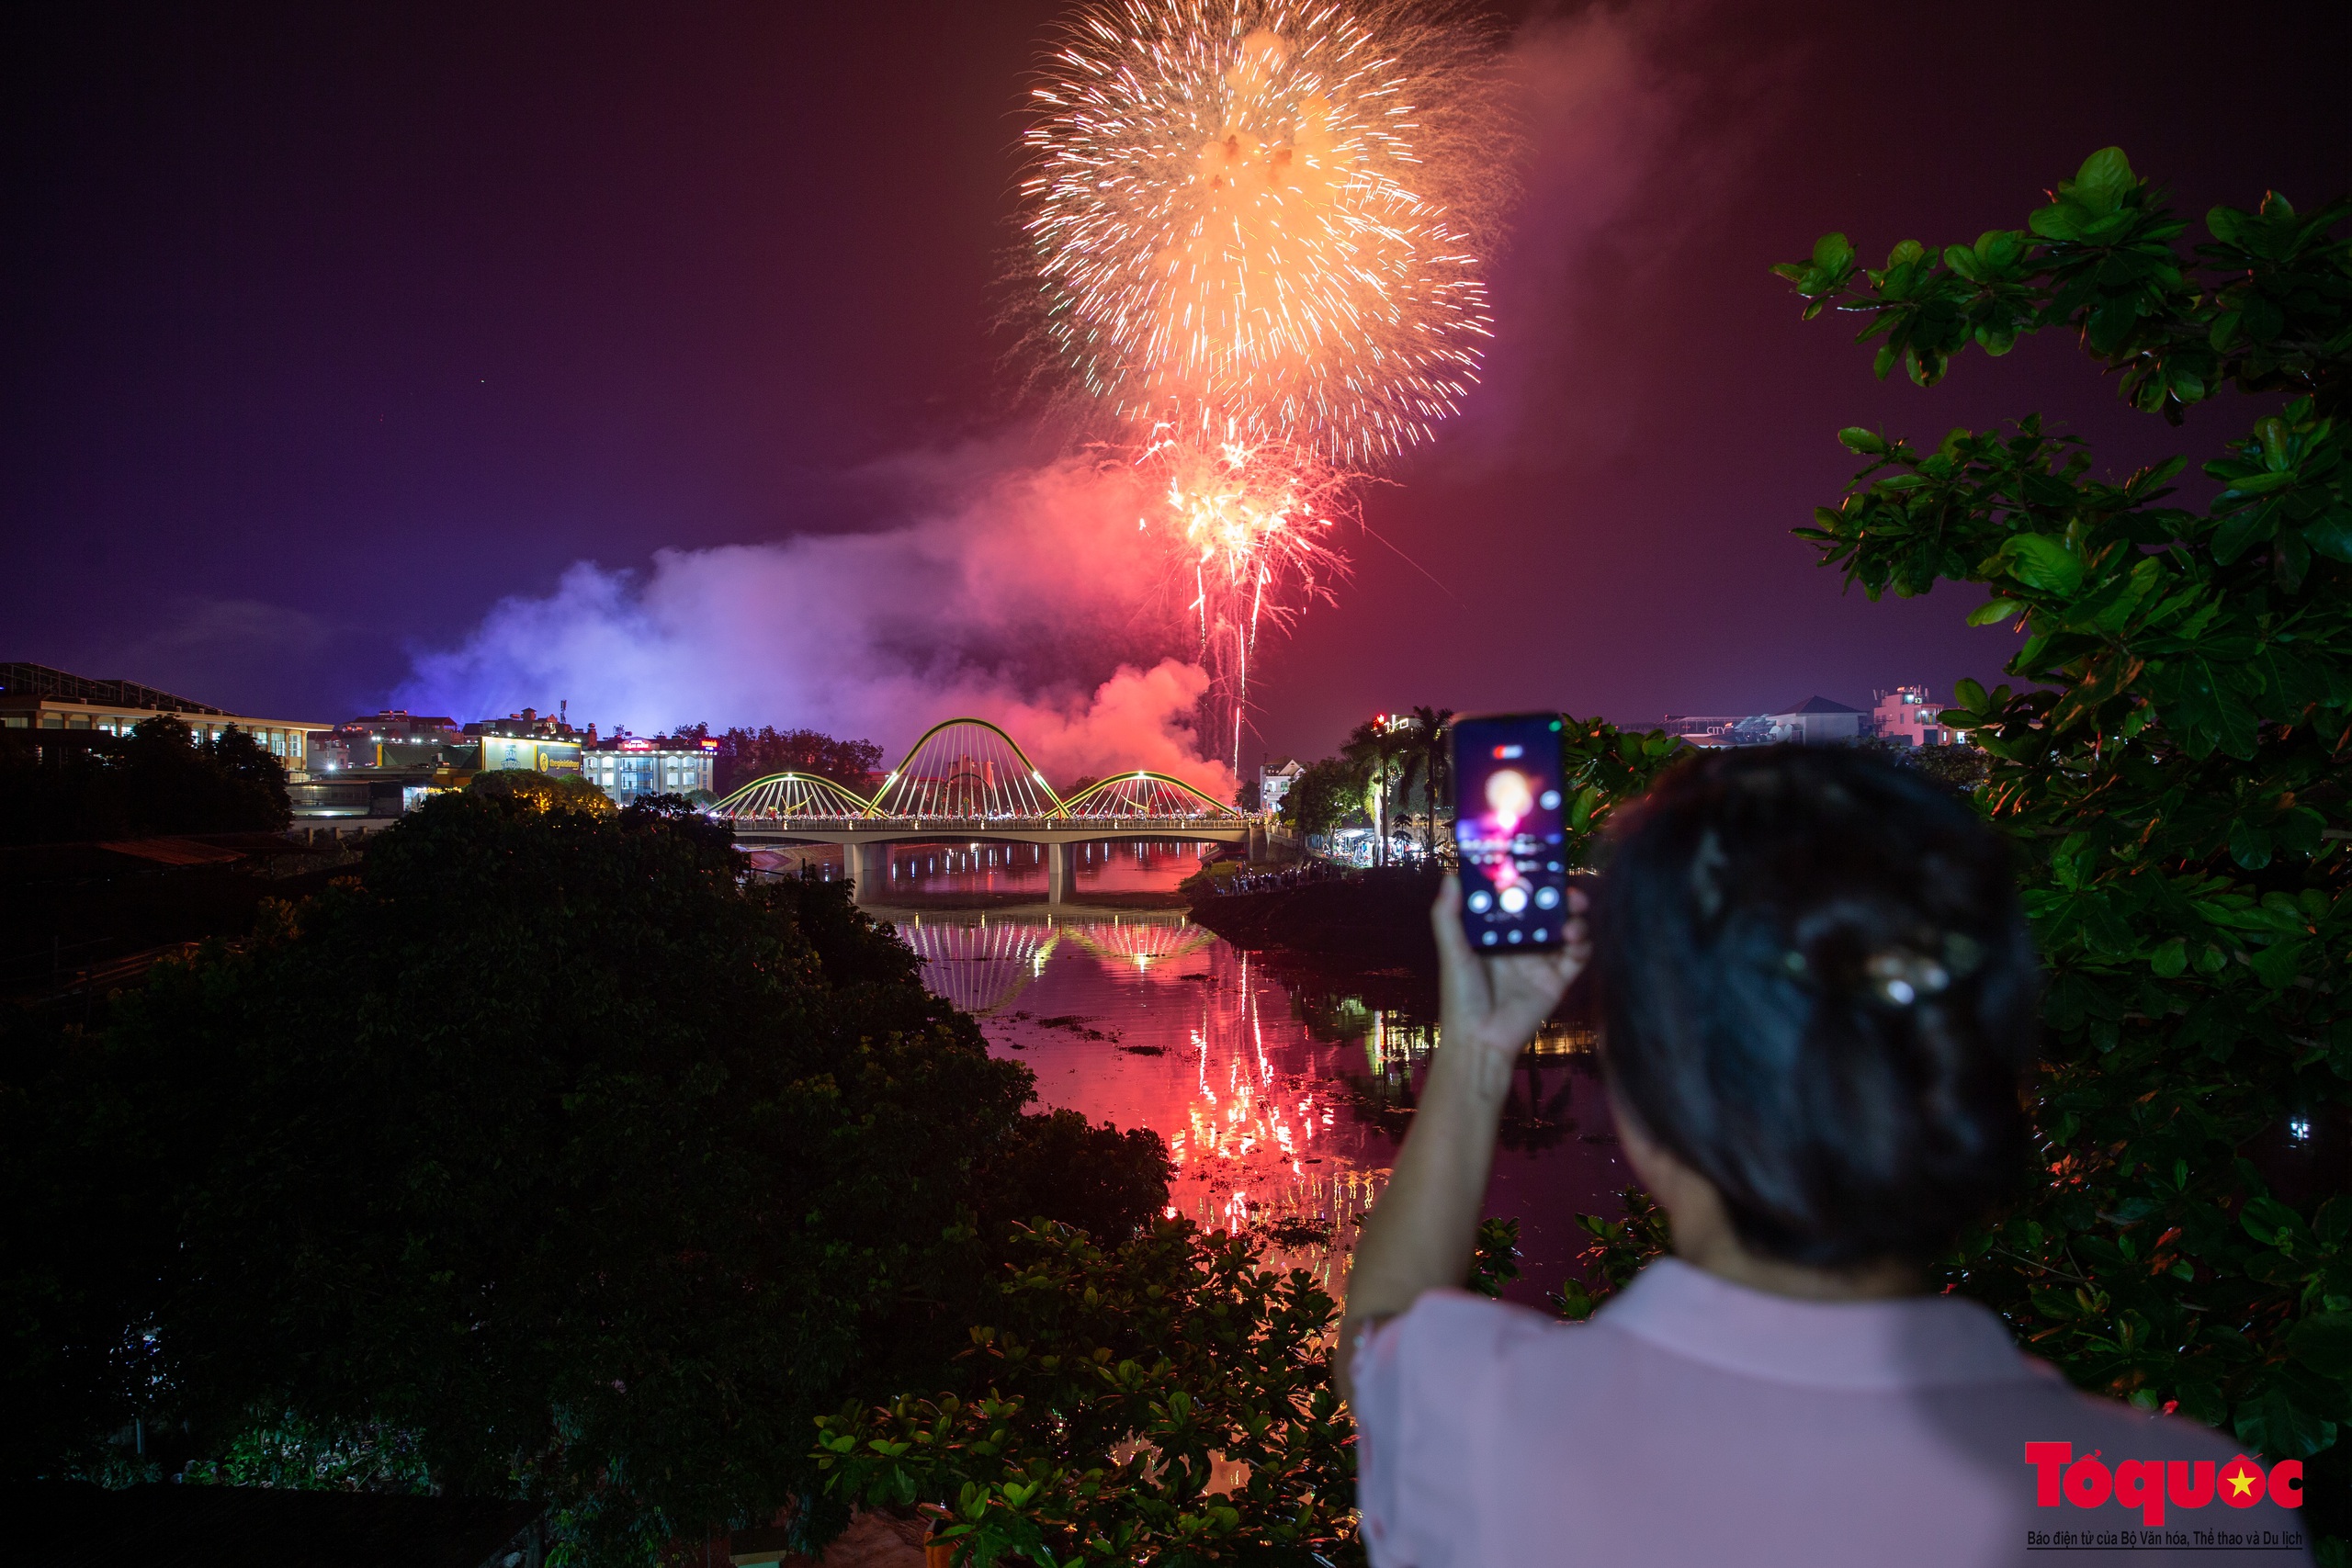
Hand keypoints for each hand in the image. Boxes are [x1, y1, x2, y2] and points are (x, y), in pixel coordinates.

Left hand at [1430, 875, 1588, 1091]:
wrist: (1481, 1039)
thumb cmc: (1460, 995)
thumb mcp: (1451, 951)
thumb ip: (1448, 915)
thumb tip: (1452, 876)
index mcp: (1497, 929)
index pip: (1517, 897)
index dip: (1530, 880)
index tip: (1538, 865)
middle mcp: (1521, 940)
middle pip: (1548, 909)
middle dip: (1561, 896)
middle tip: (1567, 890)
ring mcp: (1541, 959)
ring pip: (1567, 928)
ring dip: (1575, 918)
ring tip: (1573, 918)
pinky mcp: (1557, 979)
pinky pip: (1577, 957)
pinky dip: (1583, 945)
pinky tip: (1576, 940)